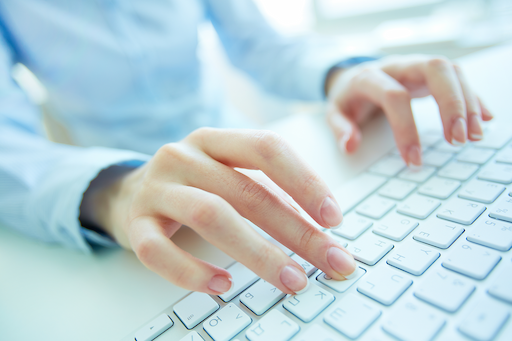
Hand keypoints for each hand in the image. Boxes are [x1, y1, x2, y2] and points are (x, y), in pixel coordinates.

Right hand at [87, 128, 355, 294]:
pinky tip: (221, 285)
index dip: (304, 181)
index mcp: (214, 140)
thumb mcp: (226, 175)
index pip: (266, 149)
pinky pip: (159, 251)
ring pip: (210, 216)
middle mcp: (184, 156)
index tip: (334, 217)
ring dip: (258, 253)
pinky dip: (192, 272)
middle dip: (297, 231)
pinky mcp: (135, 223)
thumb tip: (320, 229)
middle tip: (331, 262)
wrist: (127, 192)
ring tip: (291, 280)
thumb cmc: (192, 185)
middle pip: (247, 192)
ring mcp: (157, 188)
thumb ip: (266, 192)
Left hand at [325, 55, 492, 165]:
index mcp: (370, 77)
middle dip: (451, 104)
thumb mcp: (335, 113)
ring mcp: (416, 67)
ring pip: (451, 71)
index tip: (414, 160)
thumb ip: (340, 128)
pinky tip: (485, 118)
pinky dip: (473, 97)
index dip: (406, 128)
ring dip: (468, 102)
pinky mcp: (430, 74)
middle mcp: (398, 66)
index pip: (394, 97)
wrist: (352, 76)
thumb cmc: (347, 97)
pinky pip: (458, 78)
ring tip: (473, 136)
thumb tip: (350, 146)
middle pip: (434, 70)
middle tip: (458, 139)